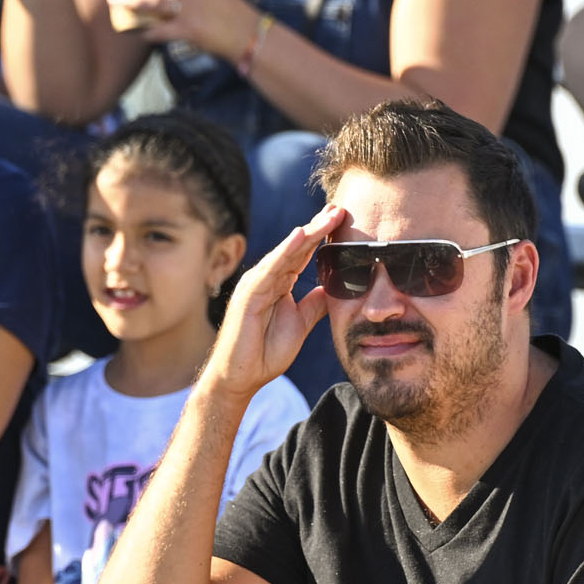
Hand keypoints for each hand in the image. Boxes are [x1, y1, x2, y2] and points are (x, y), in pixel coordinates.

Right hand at [209, 204, 344, 397]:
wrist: (241, 376)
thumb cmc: (265, 351)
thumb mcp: (301, 323)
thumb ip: (315, 304)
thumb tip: (334, 289)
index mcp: (280, 283)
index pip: (304, 255)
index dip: (322, 238)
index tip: (342, 220)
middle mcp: (267, 278)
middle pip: (297, 248)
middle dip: (318, 227)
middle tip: (340, 208)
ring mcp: (257, 283)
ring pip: (286, 253)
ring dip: (308, 233)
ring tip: (328, 216)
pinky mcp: (250, 293)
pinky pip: (271, 268)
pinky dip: (285, 251)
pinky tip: (301, 235)